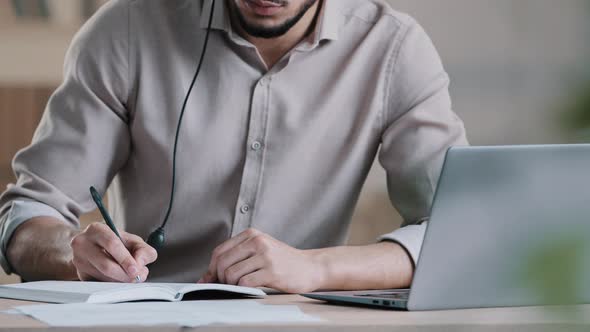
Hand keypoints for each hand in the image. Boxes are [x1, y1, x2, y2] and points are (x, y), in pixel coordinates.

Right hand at [70, 223, 157, 281]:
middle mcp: (83, 244)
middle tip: (137, 277)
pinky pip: (99, 283)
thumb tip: (140, 263)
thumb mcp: (132, 240)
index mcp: (96, 229)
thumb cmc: (114, 241)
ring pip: (103, 277)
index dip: (126, 259)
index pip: (112, 245)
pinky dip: (113, 284)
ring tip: (130, 275)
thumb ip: (143, 249)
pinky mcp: (80, 274)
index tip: (136, 270)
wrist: (92, 245)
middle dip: (125, 274)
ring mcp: (78, 260)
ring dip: (121, 281)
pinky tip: (119, 278)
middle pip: (106, 265)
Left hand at [199, 229, 322, 292]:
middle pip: (222, 263)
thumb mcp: (258, 251)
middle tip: (228, 285)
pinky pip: (245, 283)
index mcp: (251, 234)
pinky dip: (242, 289)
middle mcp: (257, 241)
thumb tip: (205, 278)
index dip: (212, 269)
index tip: (214, 279)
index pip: (219, 251)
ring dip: (232, 285)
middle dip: (220, 278)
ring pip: (232, 274)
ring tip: (242, 286)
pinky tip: (251, 288)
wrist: (309, 267)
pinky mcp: (272, 271)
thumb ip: (234, 259)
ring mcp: (265, 256)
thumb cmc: (282, 261)